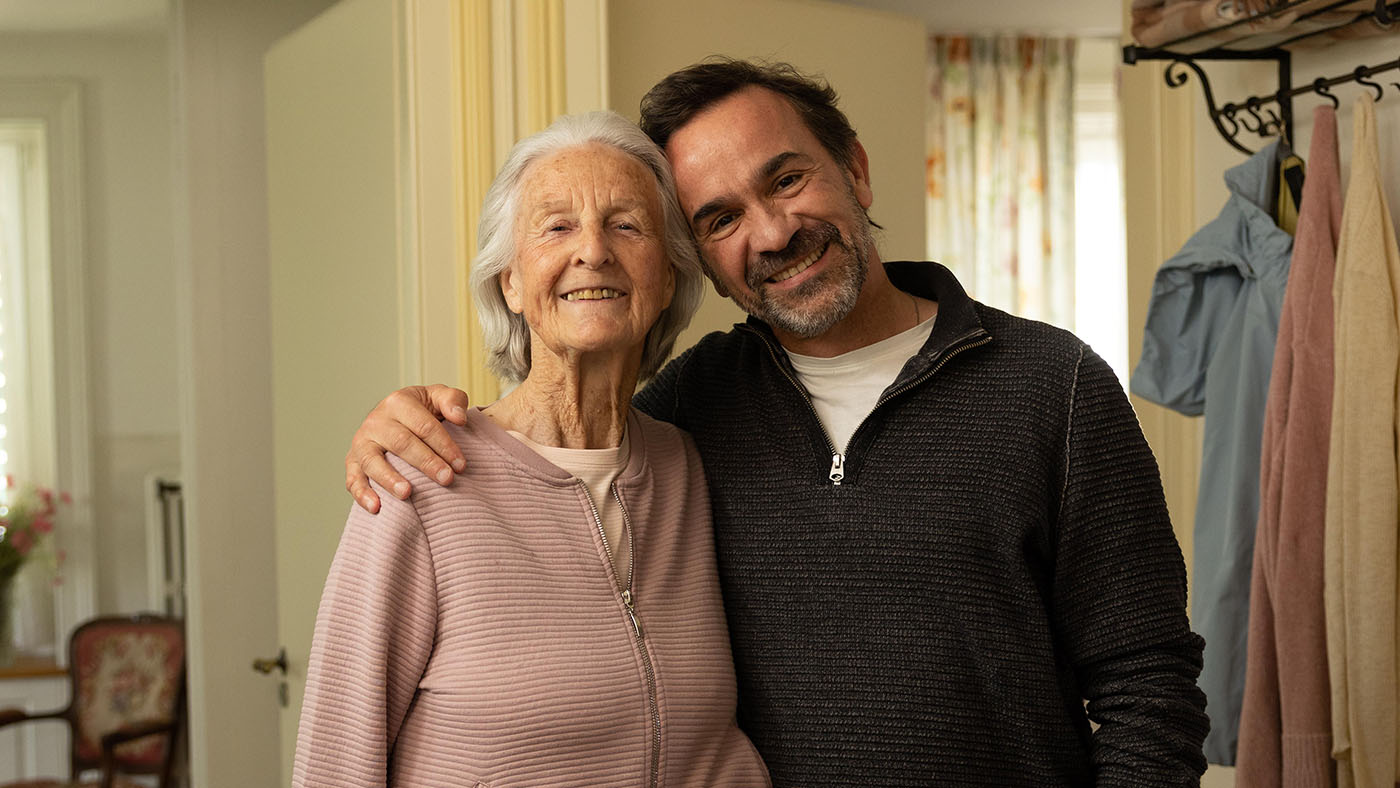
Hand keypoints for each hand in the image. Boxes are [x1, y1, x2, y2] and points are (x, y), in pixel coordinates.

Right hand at [345, 385, 470, 512]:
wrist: (394, 417)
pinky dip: (362, 493)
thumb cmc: (421, 411)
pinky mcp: (352, 461)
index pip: (424, 425)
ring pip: (373, 461)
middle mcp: (376, 421)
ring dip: (389, 478)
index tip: (461, 465)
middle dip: (426, 462)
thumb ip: (453, 400)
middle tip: (447, 479)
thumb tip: (459, 418)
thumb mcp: (438, 397)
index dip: (444, 445)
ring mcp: (362, 442)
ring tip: (407, 493)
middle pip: (402, 443)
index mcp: (398, 402)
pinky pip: (353, 479)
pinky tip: (376, 507)